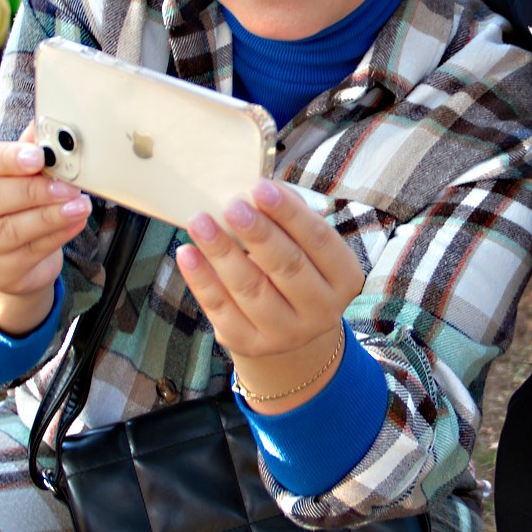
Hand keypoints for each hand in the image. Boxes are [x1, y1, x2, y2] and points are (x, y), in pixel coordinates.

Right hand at [0, 122, 90, 330]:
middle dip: (34, 189)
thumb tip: (45, 126)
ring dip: (50, 215)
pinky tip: (75, 222)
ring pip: (10, 230)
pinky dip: (57, 235)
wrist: (6, 254)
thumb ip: (24, 150)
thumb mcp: (8, 173)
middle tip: (67, 184)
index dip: (6, 158)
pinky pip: (29, 252)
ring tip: (79, 204)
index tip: (38, 157)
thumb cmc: (4, 202)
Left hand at [175, 179, 363, 409]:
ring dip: (222, 253)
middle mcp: (322, 311)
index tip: (261, 187)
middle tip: (232, 206)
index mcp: (344, 278)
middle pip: (288, 267)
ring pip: (251, 290)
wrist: (288, 329)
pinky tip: (187, 253)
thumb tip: (255, 192)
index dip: (291, 214)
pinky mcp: (250, 344)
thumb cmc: (296, 268)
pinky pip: (222, 310)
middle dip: (258, 233)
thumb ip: (288, 219)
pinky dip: (202, 280)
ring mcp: (286, 333)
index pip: (319, 240)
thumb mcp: (305, 246)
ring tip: (200, 222)